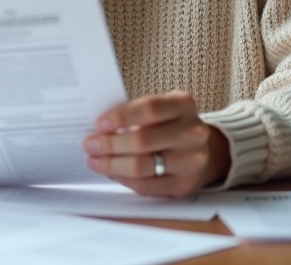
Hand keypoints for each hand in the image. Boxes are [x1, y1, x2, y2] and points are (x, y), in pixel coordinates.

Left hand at [82, 91, 231, 197]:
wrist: (201, 149)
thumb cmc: (169, 125)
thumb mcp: (160, 109)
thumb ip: (135, 113)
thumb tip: (98, 129)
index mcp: (184, 105)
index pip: (150, 109)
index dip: (121, 117)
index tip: (98, 123)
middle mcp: (193, 132)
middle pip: (142, 140)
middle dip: (109, 144)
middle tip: (89, 144)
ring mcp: (192, 161)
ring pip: (142, 166)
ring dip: (111, 164)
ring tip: (94, 160)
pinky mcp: (185, 185)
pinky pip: (146, 185)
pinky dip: (123, 179)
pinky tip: (111, 172)